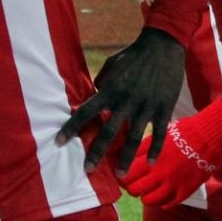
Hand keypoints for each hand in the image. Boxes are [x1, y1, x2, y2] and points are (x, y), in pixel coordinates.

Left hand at [58, 28, 185, 175]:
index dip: (71, 128)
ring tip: (120, 175)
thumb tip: (93, 95)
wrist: (163, 45)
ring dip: (126, 158)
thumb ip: (101, 82)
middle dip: (96, 153)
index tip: (59, 142)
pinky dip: (155, 150)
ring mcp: (146, 106)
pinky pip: (159, 133)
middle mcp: (126, 101)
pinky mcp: (163, 108)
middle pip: (108, 132)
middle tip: (87, 170)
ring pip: (134, 138)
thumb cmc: (134, 54)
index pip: (85, 112)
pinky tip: (150, 164)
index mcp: (110, 90)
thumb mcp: (111, 65)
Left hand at [119, 99, 221, 207]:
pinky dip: (162, 203)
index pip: (127, 176)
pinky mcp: (185, 191)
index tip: (123, 176)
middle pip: (135, 191)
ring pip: (149, 201)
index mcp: (151, 159)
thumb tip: (127, 157)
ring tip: (148, 191)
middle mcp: (159, 174)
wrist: (210, 137)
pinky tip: (162, 196)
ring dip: (145, 197)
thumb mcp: (159, 136)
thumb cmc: (184, 132)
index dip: (122, 178)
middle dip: (132, 188)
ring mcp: (173, 185)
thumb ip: (143, 149)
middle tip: (134, 185)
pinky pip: (168, 205)